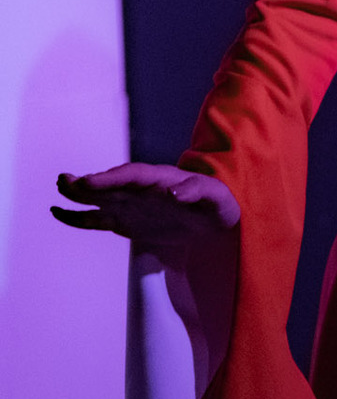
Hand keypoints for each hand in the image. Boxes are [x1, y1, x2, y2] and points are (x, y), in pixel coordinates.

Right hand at [52, 163, 238, 250]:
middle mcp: (141, 189)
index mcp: (162, 179)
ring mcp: (130, 204)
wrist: (213, 222)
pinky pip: (97, 218)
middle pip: (112, 183)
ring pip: (99, 197)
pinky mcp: (124, 221)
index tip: (91, 181)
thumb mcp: (216, 198)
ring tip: (60, 186)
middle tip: (66, 180)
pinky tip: (58, 212)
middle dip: (90, 182)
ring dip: (79, 193)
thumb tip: (174, 192)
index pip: (133, 175)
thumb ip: (197, 191)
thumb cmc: (217, 205)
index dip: (112, 177)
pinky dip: (78, 216)